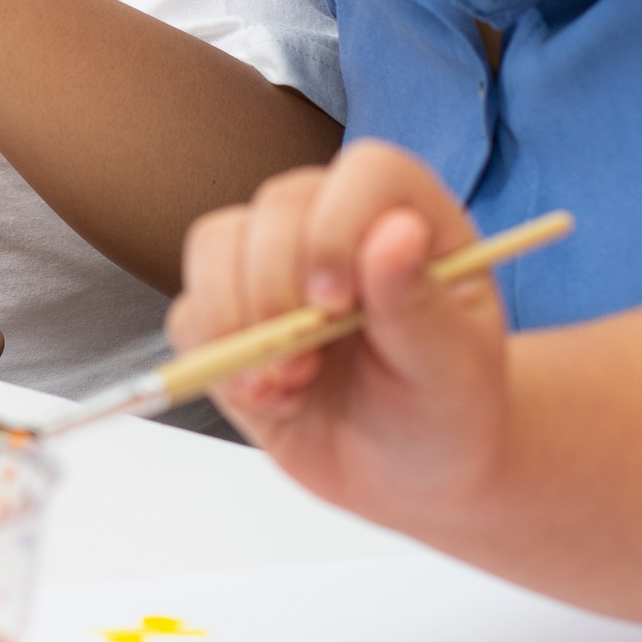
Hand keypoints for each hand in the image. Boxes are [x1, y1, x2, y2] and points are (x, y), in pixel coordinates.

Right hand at [172, 139, 510, 516]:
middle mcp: (336, 224)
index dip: (338, 227)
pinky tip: (274, 398)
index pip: (365, 173)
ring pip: (214, 246)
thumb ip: (418, 304)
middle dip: (276, 292)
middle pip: (274, 208)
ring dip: (236, 324)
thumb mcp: (451, 371)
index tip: (336, 303)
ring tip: (289, 382)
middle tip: (308, 363)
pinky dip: (217, 364)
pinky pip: (190, 314)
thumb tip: (396, 232)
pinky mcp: (230, 315)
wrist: (413, 469)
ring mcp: (275, 264)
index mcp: (410, 218)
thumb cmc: (448, 410)